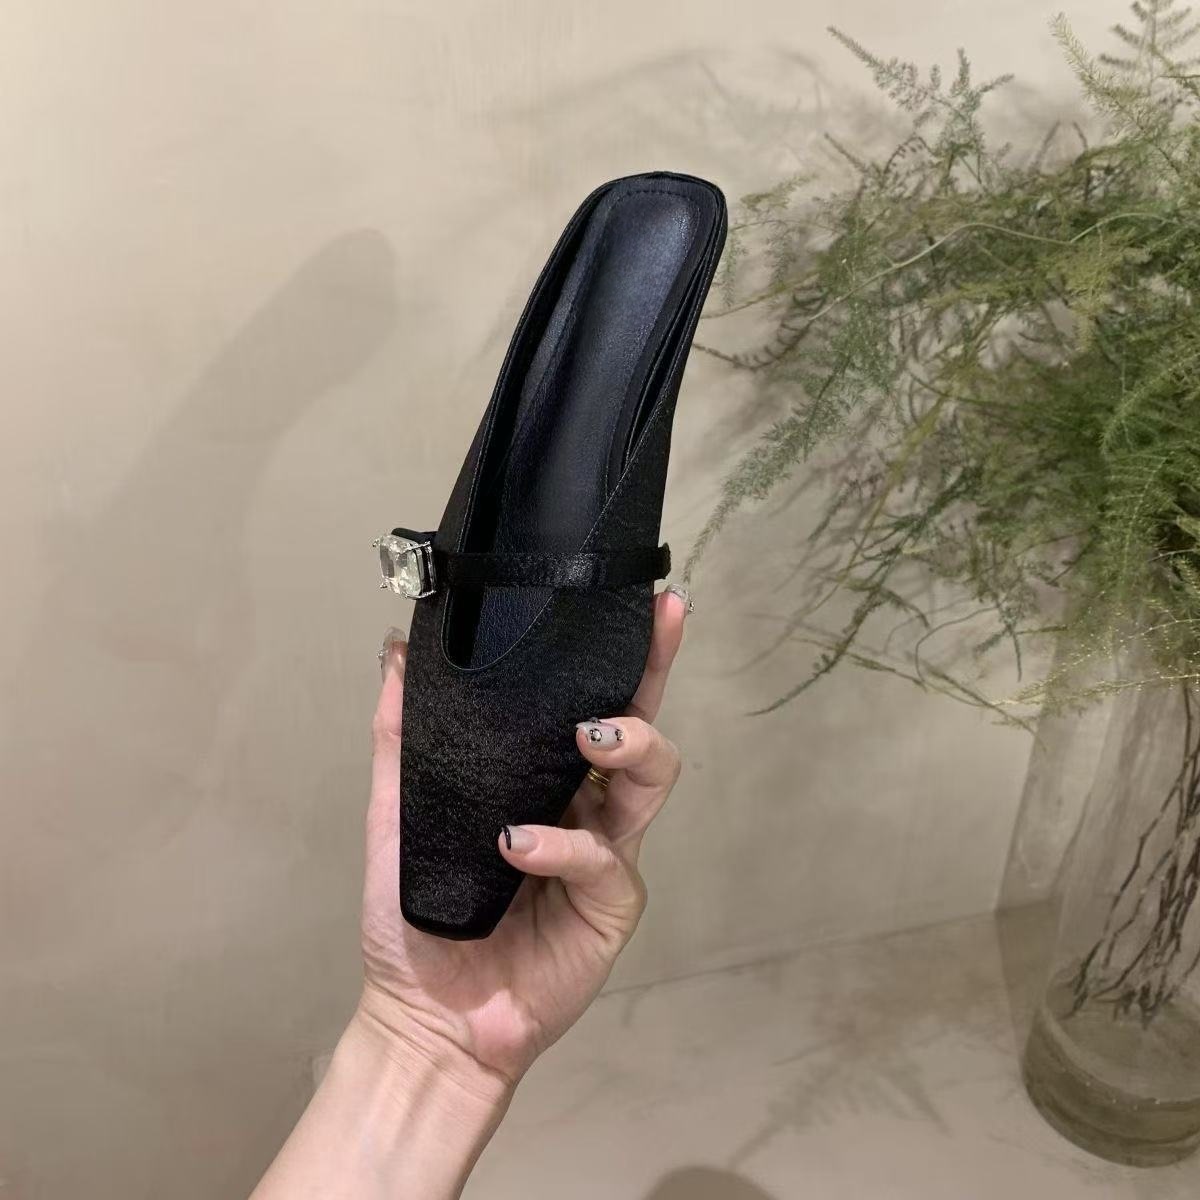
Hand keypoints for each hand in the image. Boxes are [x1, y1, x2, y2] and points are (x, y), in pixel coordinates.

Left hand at [357, 588, 689, 1091]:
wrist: (425, 1013)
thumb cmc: (416, 913)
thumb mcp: (399, 812)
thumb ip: (400, 737)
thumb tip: (395, 650)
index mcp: (546, 780)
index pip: (596, 706)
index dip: (632, 658)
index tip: (655, 605)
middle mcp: (586, 809)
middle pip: (642, 732)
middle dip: (654, 678)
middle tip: (650, 637)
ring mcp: (605, 858)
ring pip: (650, 785)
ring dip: (629, 746)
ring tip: (590, 736)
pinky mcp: (610, 909)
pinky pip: (604, 863)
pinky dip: (562, 846)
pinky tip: (517, 845)